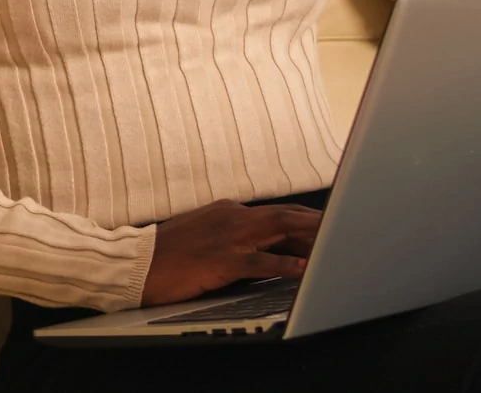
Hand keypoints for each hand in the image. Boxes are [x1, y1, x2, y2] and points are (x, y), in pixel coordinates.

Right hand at [141, 199, 320, 306]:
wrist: (134, 262)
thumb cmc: (168, 253)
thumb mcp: (205, 234)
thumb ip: (234, 235)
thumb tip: (260, 246)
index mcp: (230, 211)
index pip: (277, 212)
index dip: (305, 218)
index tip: (329, 222)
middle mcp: (234, 217)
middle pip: (285, 215)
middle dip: (316, 221)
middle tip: (346, 224)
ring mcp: (229, 237)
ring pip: (280, 230)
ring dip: (310, 235)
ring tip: (336, 239)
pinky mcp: (221, 260)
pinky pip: (260, 261)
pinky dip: (284, 264)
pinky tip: (304, 269)